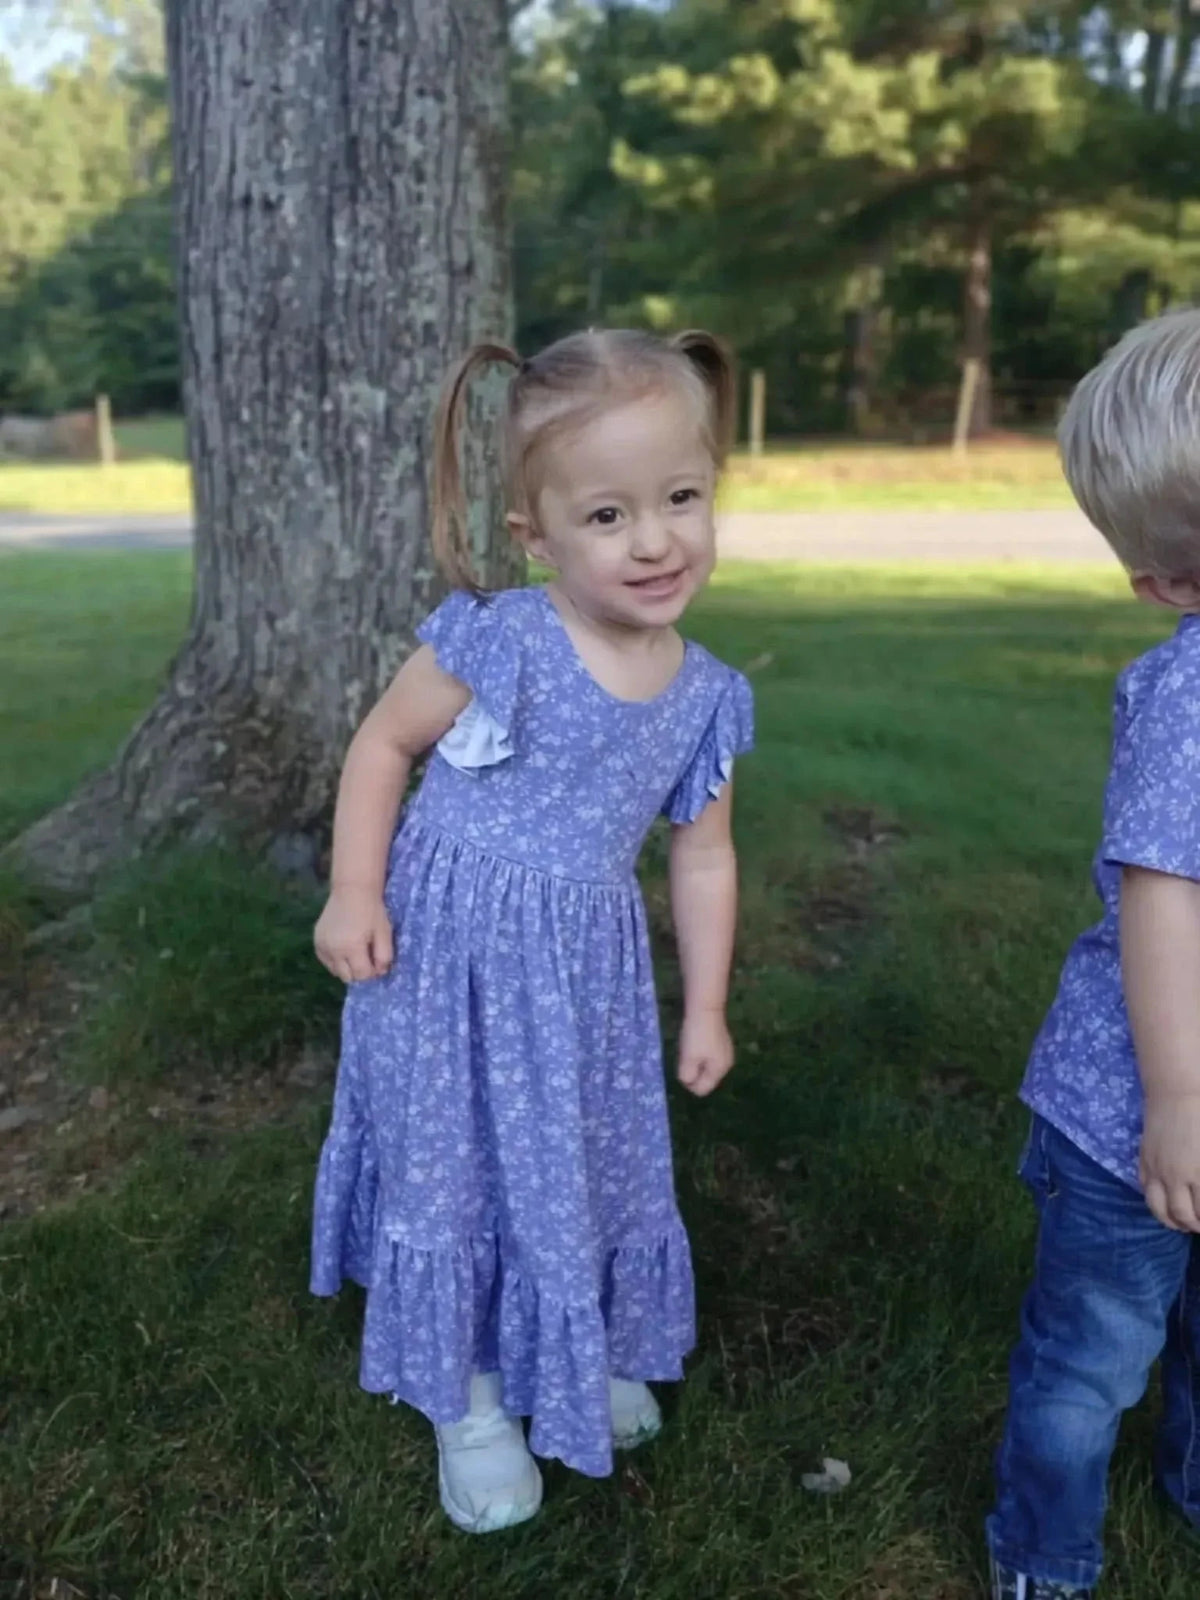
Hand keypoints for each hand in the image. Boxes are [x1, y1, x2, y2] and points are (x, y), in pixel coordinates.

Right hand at [314, 887, 393, 983]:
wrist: (352, 890)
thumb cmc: (371, 910)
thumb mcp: (384, 933)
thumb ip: (384, 956)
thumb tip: (380, 972)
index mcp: (351, 948)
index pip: (362, 976)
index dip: (373, 972)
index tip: (377, 961)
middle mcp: (333, 950)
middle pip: (348, 977)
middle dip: (360, 972)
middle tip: (367, 957)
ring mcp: (322, 946)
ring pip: (336, 972)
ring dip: (347, 967)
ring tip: (355, 952)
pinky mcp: (316, 941)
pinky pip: (326, 962)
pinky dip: (335, 961)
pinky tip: (343, 949)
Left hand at [677, 1008, 733, 1096]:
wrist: (706, 1008)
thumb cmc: (697, 1035)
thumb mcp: (688, 1058)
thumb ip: (687, 1075)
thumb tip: (688, 1082)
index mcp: (719, 1070)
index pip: (702, 1089)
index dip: (689, 1083)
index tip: (682, 1068)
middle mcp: (726, 1064)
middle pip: (706, 1078)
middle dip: (693, 1072)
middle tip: (685, 1058)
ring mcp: (726, 1052)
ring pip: (707, 1066)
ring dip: (696, 1062)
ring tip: (689, 1049)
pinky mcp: (722, 1042)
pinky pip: (709, 1056)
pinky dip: (700, 1053)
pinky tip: (695, 1041)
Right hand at [1140, 1091, 1199, 1231]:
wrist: (1177, 1091)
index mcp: (1199, 1174)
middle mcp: (1175, 1177)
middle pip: (1182, 1215)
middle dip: (1192, 1226)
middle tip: (1199, 1226)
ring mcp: (1156, 1169)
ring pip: (1158, 1207)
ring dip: (1171, 1221)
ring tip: (1181, 1223)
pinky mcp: (1144, 1159)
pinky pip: (1145, 1189)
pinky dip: (1154, 1201)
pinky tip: (1164, 1202)